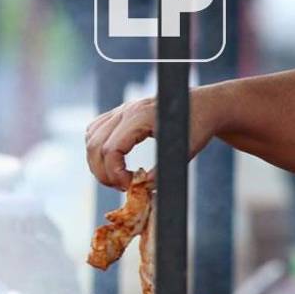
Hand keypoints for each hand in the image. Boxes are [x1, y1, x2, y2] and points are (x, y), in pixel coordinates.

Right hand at [85, 92, 221, 189]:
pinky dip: (98, 150)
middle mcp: (126, 110)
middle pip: (95, 146)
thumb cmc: (198, 125)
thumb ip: (164, 170)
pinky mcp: (119, 113)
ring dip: (98, 163)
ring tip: (119, 179)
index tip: (130, 187)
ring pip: (91, 139)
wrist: (203, 104)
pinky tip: (115, 164)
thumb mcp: (186, 150)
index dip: (115, 174)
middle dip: (104, 173)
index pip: (111, 149)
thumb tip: (143, 190)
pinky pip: (95, 132)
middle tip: (124, 188)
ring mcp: (121, 110)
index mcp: (141, 116)